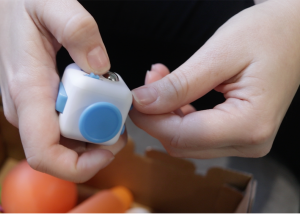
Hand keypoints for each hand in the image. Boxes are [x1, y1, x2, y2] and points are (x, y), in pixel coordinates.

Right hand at [0, 0, 125, 181]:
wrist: (1, 10)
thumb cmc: (20, 7)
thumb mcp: (52, 5)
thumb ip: (78, 30)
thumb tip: (100, 66)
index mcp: (29, 92)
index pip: (45, 154)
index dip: (81, 165)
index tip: (110, 147)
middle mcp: (26, 111)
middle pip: (64, 154)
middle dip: (98, 145)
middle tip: (121, 119)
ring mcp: (31, 113)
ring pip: (65, 145)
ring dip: (94, 136)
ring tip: (112, 108)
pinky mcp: (37, 109)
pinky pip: (64, 130)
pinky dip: (85, 124)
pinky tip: (97, 104)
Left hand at [130, 0, 299, 158]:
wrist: (295, 33)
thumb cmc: (268, 34)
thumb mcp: (219, 54)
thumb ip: (179, 84)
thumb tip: (143, 102)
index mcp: (249, 124)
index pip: (182, 136)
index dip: (150, 120)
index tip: (133, 98)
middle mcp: (249, 141)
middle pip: (181, 143)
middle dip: (156, 116)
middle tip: (147, 83)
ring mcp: (245, 140)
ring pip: (186, 140)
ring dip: (166, 113)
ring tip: (161, 79)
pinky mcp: (238, 133)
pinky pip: (197, 132)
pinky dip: (179, 114)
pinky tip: (175, 90)